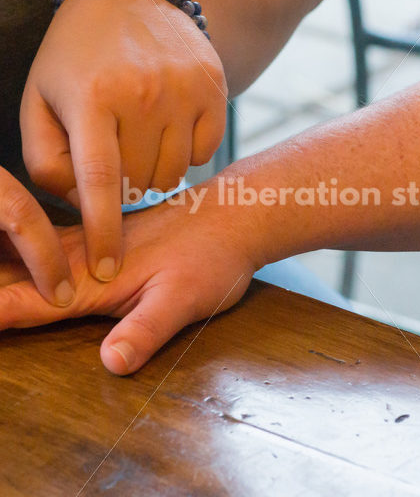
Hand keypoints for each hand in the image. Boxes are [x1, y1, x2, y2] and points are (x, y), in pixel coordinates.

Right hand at [0, 190, 256, 374]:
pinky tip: (20, 259)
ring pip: (31, 258)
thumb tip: (110, 364)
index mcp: (94, 278)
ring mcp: (97, 244)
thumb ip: (146, 330)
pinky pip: (56, 247)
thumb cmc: (213, 259)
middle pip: (15, 276)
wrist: (236, 216)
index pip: (26, 302)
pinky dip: (27, 256)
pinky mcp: (110, 239)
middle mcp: (86, 258)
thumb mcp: (185, 300)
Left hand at [20, 0, 227, 281]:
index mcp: (92, 97)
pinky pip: (203, 154)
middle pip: (139, 183)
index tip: (106, 272)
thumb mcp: (41, 97)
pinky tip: (168, 128)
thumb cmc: (81, 55)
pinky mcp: (215, 91)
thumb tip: (81, 203)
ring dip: (153, 174)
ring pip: (173, 174)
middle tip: (115, 159)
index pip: (97, 181)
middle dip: (123, 190)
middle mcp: (144, 94)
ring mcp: (185, 92)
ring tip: (140, 141)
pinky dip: (184, 155)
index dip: (101, 234)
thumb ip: (48, 158)